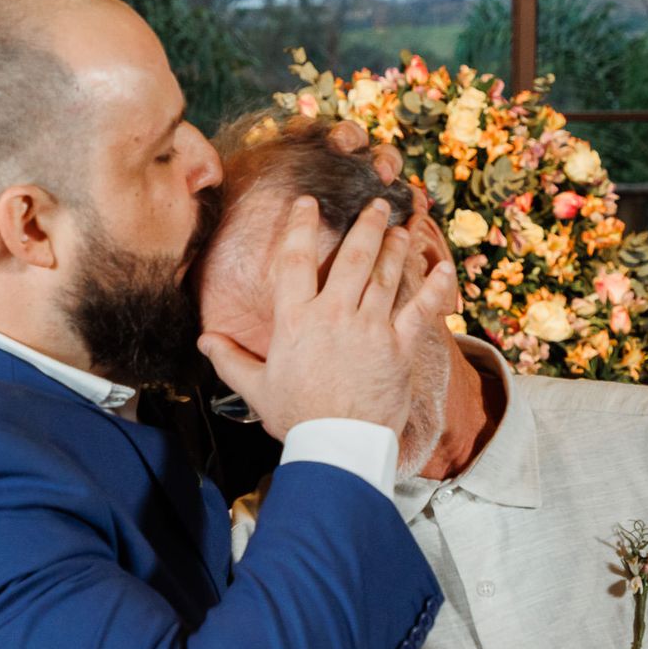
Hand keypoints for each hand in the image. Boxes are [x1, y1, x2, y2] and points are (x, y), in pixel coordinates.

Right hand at [197, 196, 456, 439]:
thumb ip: (230, 359)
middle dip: (367, 225)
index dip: (300, 226)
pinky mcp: (399, 346)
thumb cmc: (296, 417)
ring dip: (396, 247)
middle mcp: (334, 314)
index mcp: (296, 320)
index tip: (307, 204)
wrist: (337, 445)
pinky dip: (435, 286)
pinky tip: (444, 267)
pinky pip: (421, 309)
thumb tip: (204, 340)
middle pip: (353, 256)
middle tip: (378, 204)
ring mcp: (371, 328)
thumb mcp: (255, 388)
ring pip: (387, 275)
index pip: (294, 260)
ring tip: (402, 227)